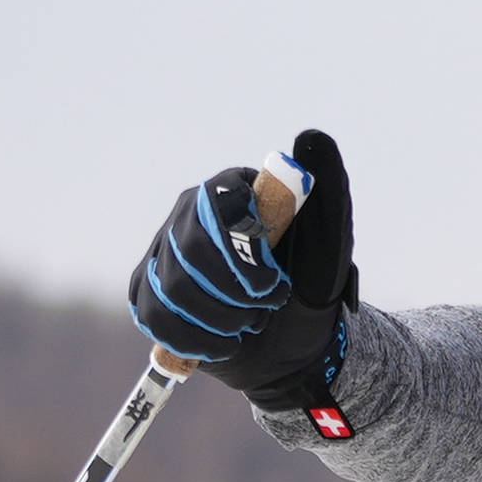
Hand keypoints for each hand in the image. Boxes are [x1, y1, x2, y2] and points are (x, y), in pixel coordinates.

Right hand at [130, 129, 357, 433]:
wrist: (293, 344)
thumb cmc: (313, 290)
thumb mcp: (331, 247)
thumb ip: (327, 195)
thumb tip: (313, 136)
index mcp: (230, 191)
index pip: (217, 204)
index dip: (243, 253)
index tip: (275, 286)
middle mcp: (189, 214)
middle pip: (187, 250)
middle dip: (232, 293)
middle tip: (264, 311)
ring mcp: (163, 252)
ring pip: (170, 288)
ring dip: (218, 320)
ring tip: (248, 326)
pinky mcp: (149, 291)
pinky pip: (154, 317)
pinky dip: (194, 340)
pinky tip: (223, 345)